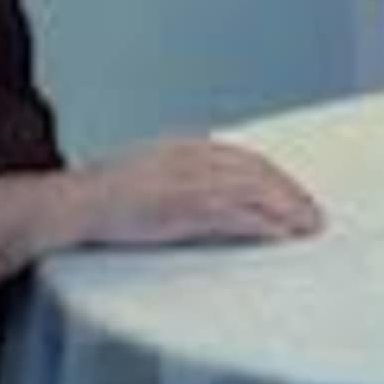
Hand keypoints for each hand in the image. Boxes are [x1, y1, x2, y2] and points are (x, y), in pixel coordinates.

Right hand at [69, 134, 325, 250]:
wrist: (71, 204)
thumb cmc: (101, 196)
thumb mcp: (147, 172)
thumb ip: (179, 176)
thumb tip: (208, 192)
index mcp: (183, 147)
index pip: (243, 157)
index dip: (274, 176)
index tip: (293, 192)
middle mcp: (192, 158)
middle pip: (257, 171)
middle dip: (290, 192)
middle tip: (312, 214)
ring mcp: (189, 183)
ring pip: (255, 191)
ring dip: (288, 209)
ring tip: (307, 227)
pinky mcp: (184, 209)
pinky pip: (237, 216)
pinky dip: (264, 225)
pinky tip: (281, 236)